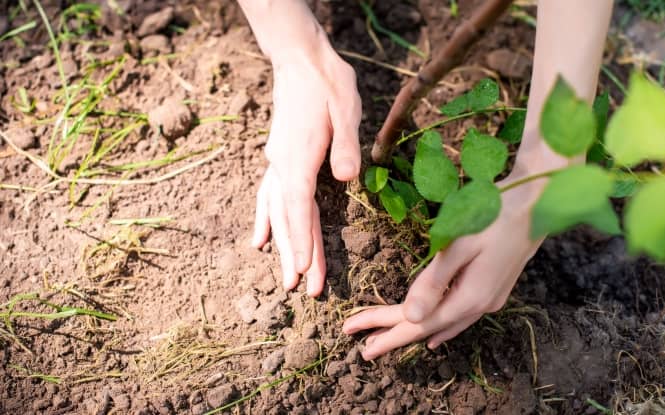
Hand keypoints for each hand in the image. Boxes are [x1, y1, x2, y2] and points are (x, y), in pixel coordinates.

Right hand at [251, 46, 361, 296]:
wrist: (300, 60)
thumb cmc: (327, 82)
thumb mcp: (346, 108)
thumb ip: (346, 145)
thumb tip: (348, 180)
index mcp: (299, 156)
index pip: (298, 207)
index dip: (302, 241)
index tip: (304, 270)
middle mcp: (282, 164)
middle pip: (288, 217)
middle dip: (296, 254)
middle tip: (300, 289)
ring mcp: (277, 162)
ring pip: (276, 211)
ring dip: (283, 244)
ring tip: (285, 277)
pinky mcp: (280, 159)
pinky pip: (269, 197)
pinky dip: (266, 221)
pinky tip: (260, 239)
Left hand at [342, 169, 546, 359]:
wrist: (539, 202)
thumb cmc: (494, 215)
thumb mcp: (459, 244)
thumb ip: (433, 282)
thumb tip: (410, 317)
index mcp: (469, 296)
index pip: (417, 323)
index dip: (384, 329)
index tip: (353, 332)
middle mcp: (480, 305)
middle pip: (428, 329)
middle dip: (393, 337)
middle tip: (363, 349)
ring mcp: (490, 300)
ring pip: (444, 325)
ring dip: (414, 332)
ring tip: (387, 341)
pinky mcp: (494, 291)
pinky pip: (459, 317)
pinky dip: (440, 326)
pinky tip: (432, 335)